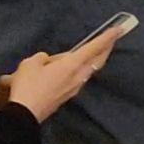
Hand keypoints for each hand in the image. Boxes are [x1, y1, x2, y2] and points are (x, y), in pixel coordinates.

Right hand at [3, 30, 119, 121]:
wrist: (25, 113)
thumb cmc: (28, 86)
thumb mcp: (30, 64)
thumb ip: (43, 58)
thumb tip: (49, 61)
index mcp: (71, 65)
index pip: (93, 48)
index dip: (106, 38)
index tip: (118, 30)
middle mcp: (78, 76)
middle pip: (98, 60)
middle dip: (106, 48)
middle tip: (113, 39)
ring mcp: (75, 87)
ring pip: (89, 70)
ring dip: (94, 59)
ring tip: (92, 50)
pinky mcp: (69, 95)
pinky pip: (80, 77)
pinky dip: (83, 69)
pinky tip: (75, 67)